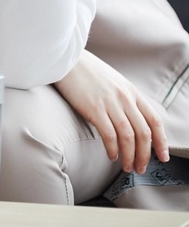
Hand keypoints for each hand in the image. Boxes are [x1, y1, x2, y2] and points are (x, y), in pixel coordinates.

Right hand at [54, 50, 168, 174]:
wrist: (65, 58)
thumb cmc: (85, 70)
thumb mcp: (113, 81)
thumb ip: (123, 98)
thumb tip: (129, 118)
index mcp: (132, 92)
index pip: (154, 121)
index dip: (161, 142)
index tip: (162, 156)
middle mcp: (125, 98)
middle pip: (144, 133)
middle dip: (145, 155)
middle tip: (141, 168)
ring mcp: (110, 103)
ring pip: (129, 137)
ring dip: (130, 156)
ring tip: (127, 167)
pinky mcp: (94, 108)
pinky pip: (109, 134)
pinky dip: (113, 148)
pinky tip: (112, 155)